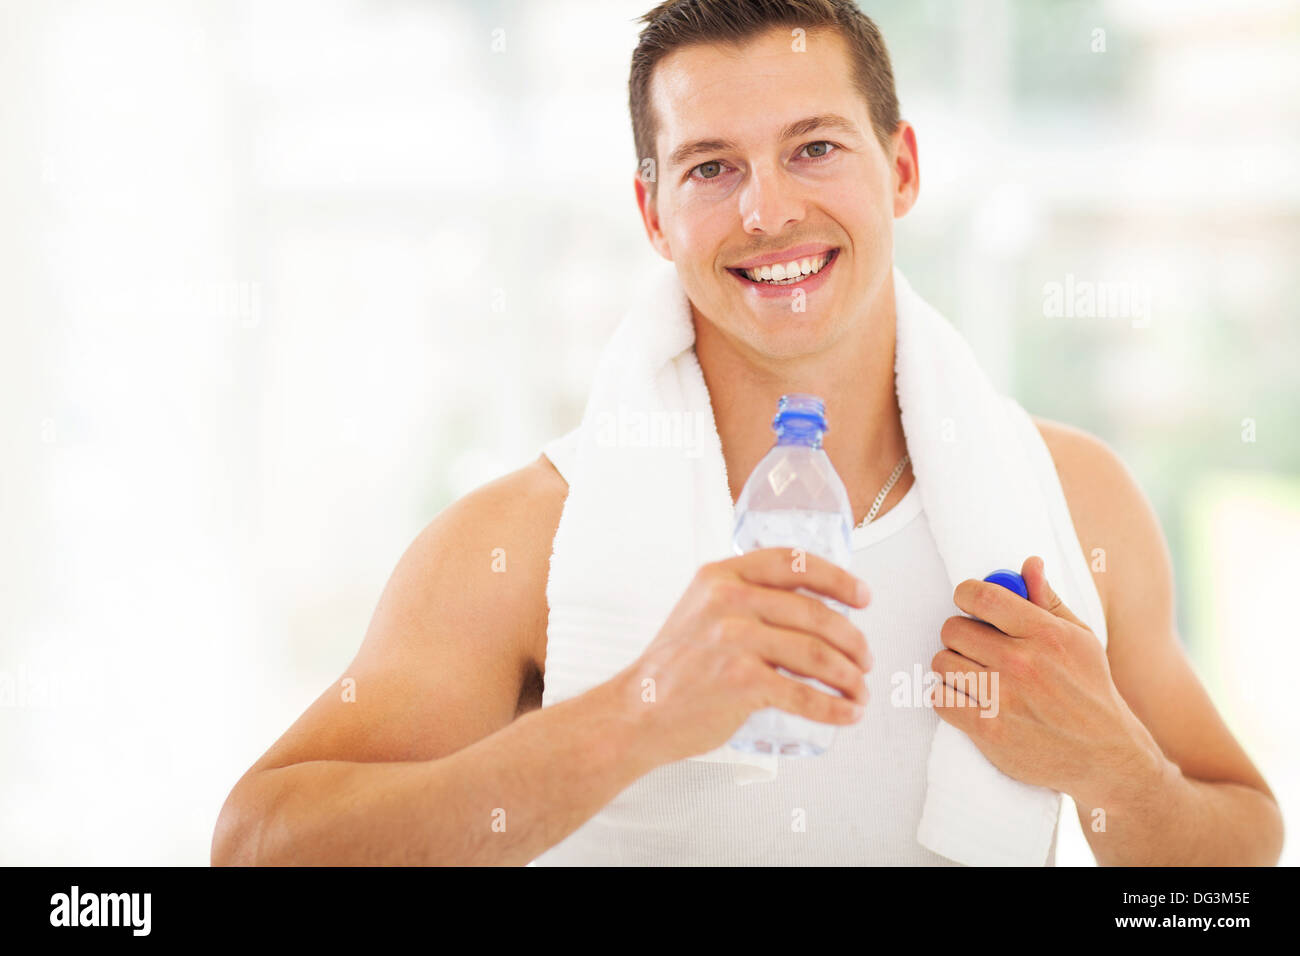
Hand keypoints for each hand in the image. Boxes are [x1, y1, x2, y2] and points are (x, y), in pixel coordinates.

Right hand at [616, 548, 871, 766]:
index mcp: (721, 576)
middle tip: (865, 658)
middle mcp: (728, 601)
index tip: (862, 597)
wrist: (637, 710)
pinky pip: (804, 694)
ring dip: (850, 676)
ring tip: (860, 690)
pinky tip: (847, 712)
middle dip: (852, 640)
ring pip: (816, 654)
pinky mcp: (740, 682)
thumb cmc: (674, 667)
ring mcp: (734, 641)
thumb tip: (807, 608)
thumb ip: (743, 599)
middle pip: (815, 613)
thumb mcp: (700, 610)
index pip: (792, 563)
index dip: (837, 578)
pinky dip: (834, 707)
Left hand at [931, 555, 1159, 799]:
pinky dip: (947, 697)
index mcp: (1044, 633)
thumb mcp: (1080, 639)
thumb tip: (1029, 563)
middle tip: (975, 647)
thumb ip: (1047, 600)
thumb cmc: (1089, 689)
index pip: (981, 596)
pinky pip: (939, 698)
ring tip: (973, 674)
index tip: (970, 604)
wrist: (1104, 755)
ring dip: (952, 667)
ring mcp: (1003, 697)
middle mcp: (1021, 662)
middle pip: (953, 629)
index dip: (966, 595)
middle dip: (960, 635)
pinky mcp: (988, 729)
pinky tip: (967, 699)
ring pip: (942, 662)